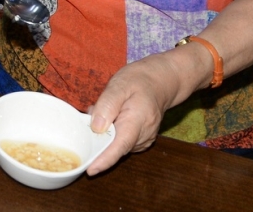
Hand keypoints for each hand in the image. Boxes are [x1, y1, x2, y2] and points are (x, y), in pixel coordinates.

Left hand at [85, 53, 186, 173]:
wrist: (161, 82)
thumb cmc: (139, 81)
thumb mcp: (120, 85)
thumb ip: (107, 105)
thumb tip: (96, 127)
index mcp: (138, 120)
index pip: (120, 145)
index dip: (105, 159)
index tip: (91, 170)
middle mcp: (143, 135)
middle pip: (115, 147)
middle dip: (98, 138)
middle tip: (93, 112)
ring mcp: (144, 140)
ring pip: (116, 145)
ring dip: (105, 134)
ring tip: (106, 109)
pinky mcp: (140, 142)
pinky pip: (120, 142)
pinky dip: (111, 133)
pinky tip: (112, 117)